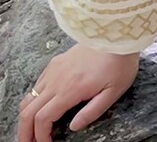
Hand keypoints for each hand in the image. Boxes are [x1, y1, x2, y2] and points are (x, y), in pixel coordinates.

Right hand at [16, 45, 138, 141]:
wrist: (116, 35)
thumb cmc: (119, 63)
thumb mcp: (113, 92)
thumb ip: (92, 111)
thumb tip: (74, 127)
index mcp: (70, 90)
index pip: (43, 118)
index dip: (40, 135)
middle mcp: (56, 81)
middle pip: (28, 111)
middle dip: (25, 130)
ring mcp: (53, 71)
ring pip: (29, 98)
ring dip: (26, 116)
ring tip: (30, 128)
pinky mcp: (55, 63)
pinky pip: (37, 85)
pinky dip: (33, 100)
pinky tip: (41, 106)